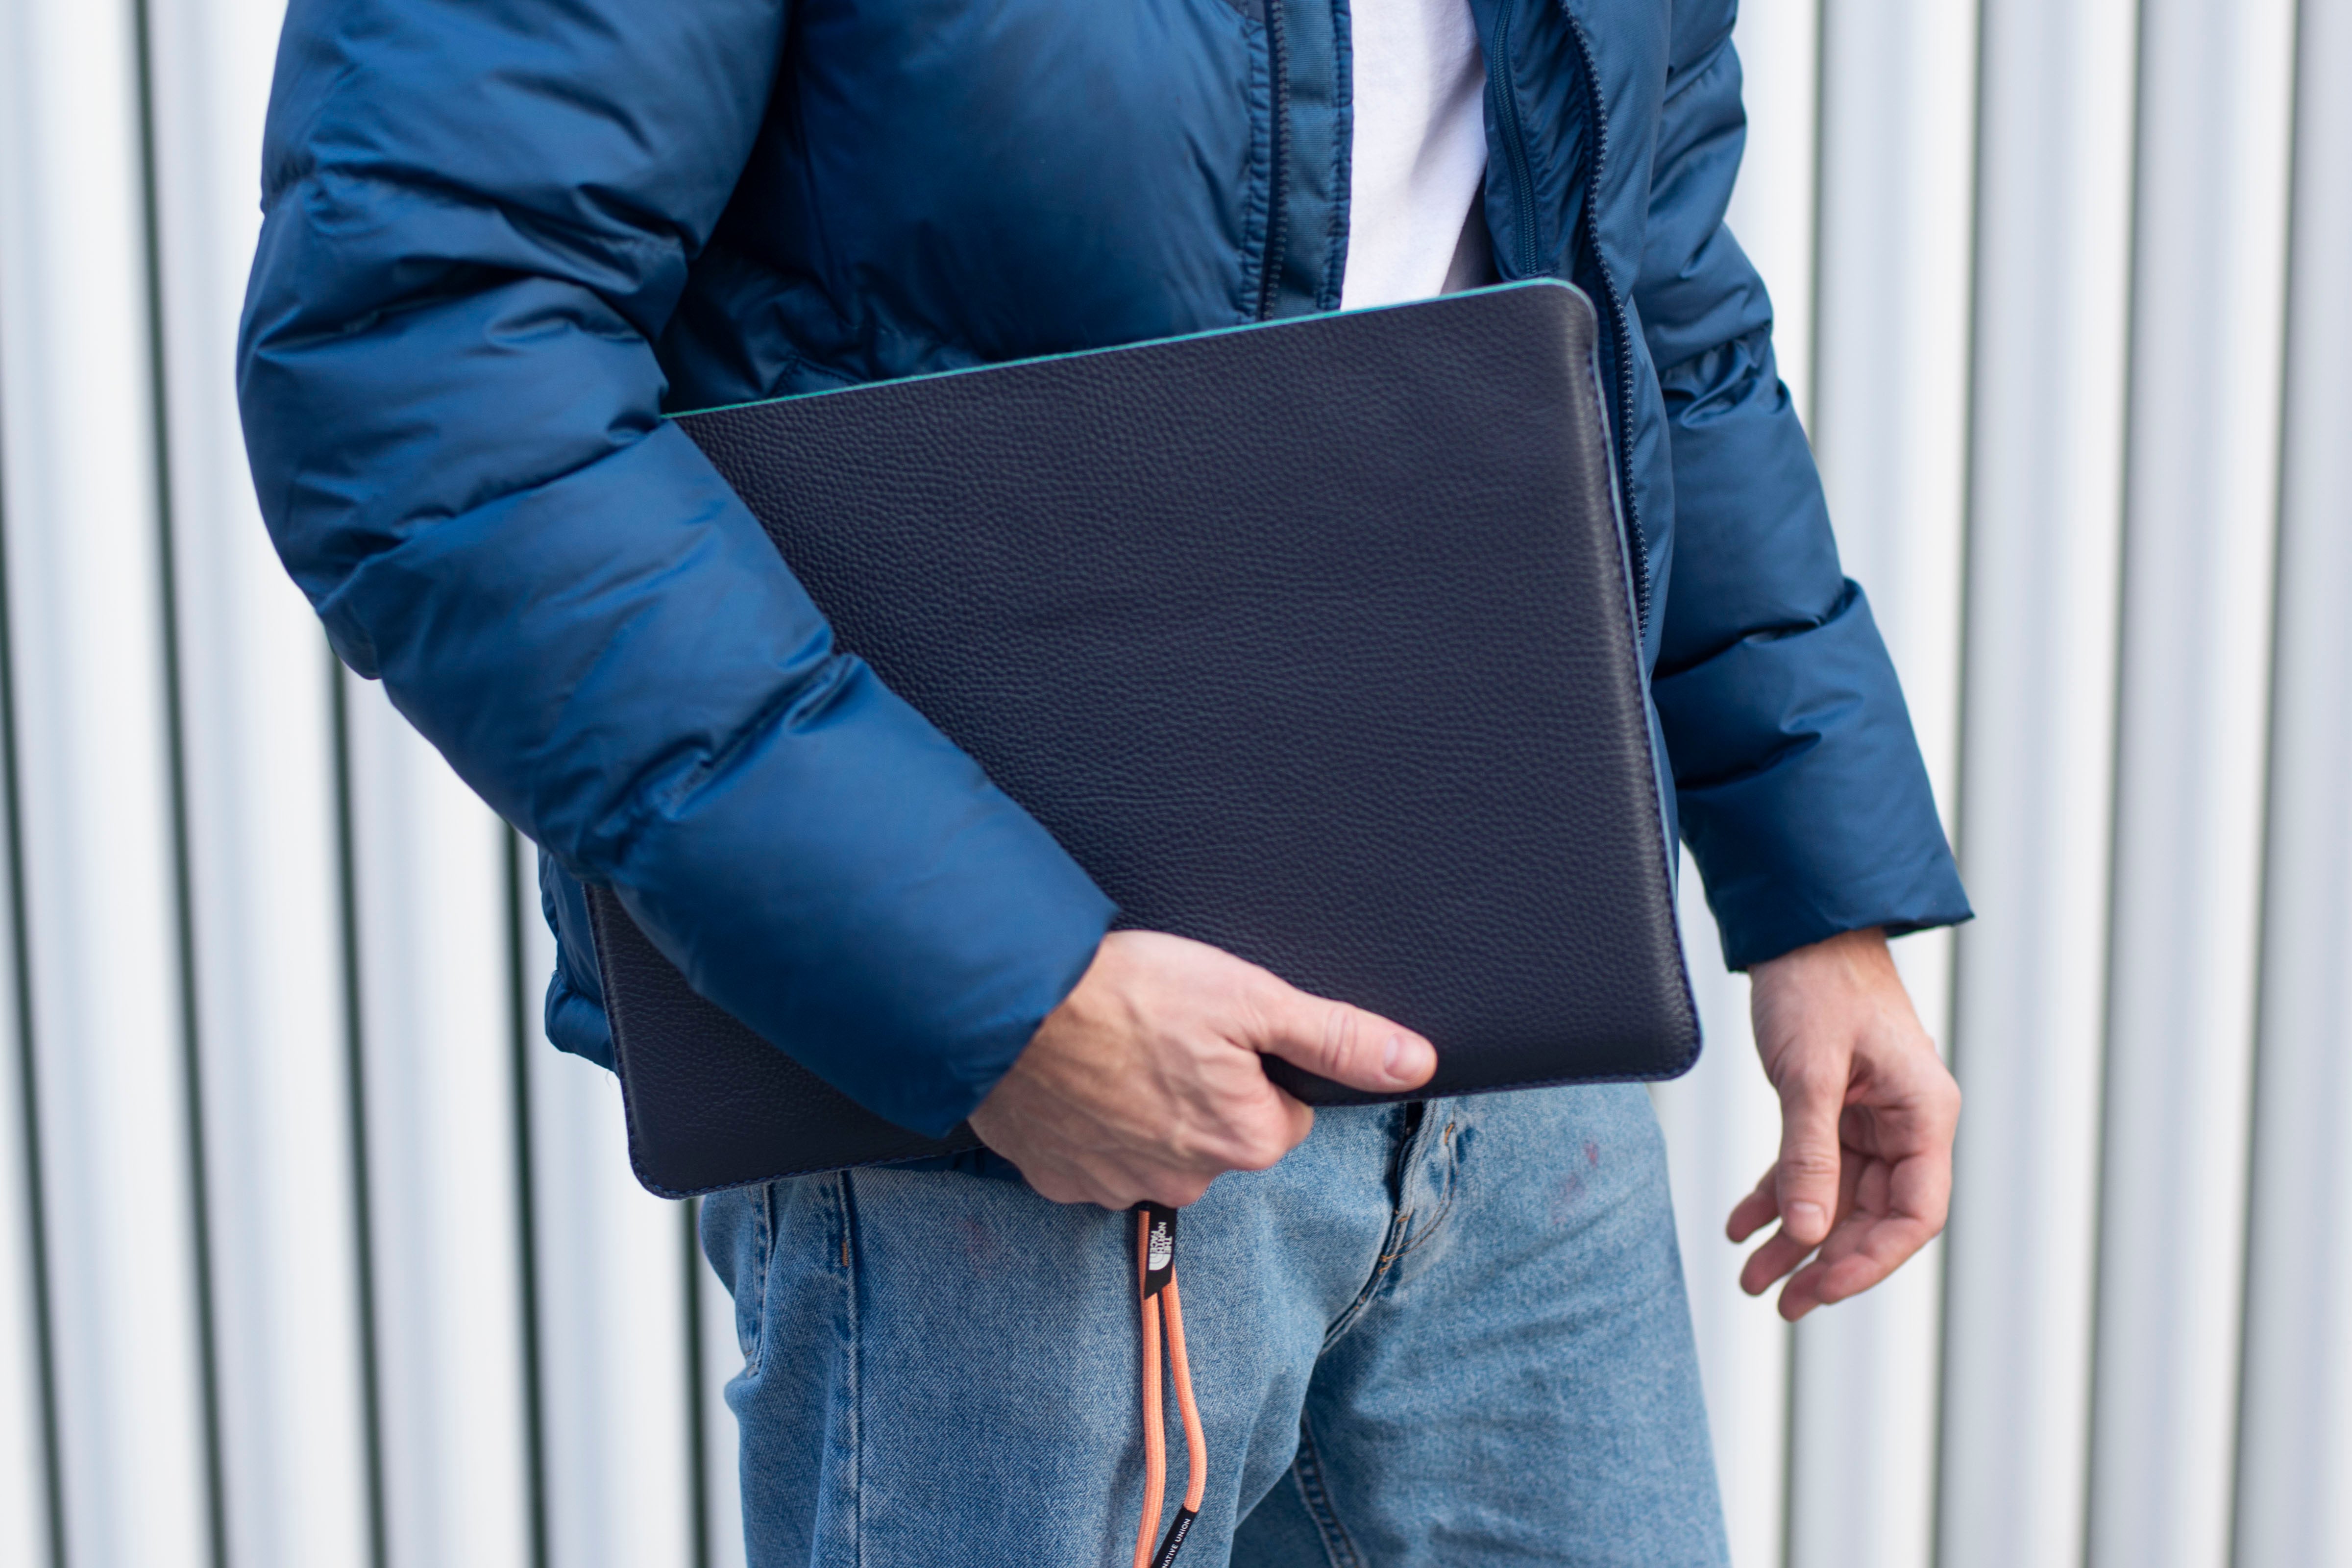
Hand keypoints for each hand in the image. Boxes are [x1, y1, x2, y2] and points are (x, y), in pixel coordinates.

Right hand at [969, 930, 1436, 1208]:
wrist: (1005, 1003)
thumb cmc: (1128, 990)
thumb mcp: (1250, 997)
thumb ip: (1335, 1037)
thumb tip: (1415, 1062)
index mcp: (1246, 1139)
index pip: (1282, 1112)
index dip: (1257, 1064)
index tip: (1216, 1030)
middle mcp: (1189, 1179)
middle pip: (1221, 1133)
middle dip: (1202, 1090)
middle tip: (1161, 1032)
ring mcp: (1119, 1186)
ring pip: (1158, 1145)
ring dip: (1145, 1108)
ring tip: (1115, 1051)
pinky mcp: (1061, 1179)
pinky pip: (1095, 1156)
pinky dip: (1091, 1123)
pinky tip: (1078, 1078)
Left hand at [1727, 927, 1959, 1319]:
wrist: (1801, 927)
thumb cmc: (1817, 984)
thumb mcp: (1809, 1072)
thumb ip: (1809, 1155)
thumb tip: (1809, 1234)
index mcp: (1923, 1115)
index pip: (1914, 1215)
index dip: (1869, 1261)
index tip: (1820, 1289)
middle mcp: (1905, 1124)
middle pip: (1873, 1216)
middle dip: (1823, 1261)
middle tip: (1775, 1299)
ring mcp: (1870, 1118)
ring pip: (1837, 1198)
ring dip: (1794, 1239)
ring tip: (1750, 1276)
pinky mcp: (1834, 1108)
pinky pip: (1811, 1168)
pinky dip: (1777, 1196)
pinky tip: (1742, 1225)